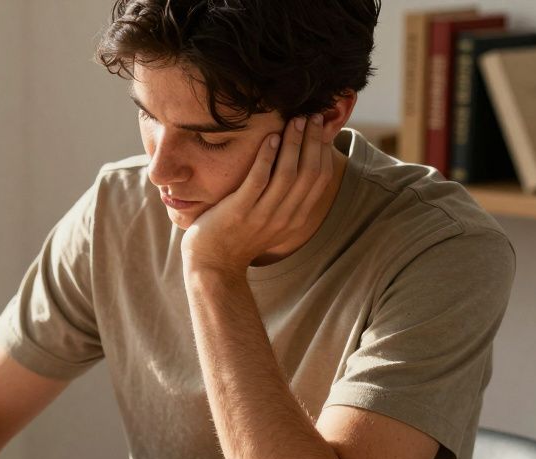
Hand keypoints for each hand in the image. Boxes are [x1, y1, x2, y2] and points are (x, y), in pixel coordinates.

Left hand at [181, 113, 335, 273]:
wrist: (212, 266)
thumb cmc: (238, 237)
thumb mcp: (270, 220)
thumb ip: (284, 199)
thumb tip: (294, 166)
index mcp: (295, 218)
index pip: (320, 179)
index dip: (323, 150)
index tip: (320, 128)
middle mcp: (284, 217)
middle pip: (309, 172)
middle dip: (312, 140)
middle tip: (311, 116)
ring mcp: (262, 215)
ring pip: (288, 174)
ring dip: (293, 143)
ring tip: (294, 121)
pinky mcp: (239, 211)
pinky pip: (258, 180)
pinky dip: (266, 157)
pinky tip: (269, 138)